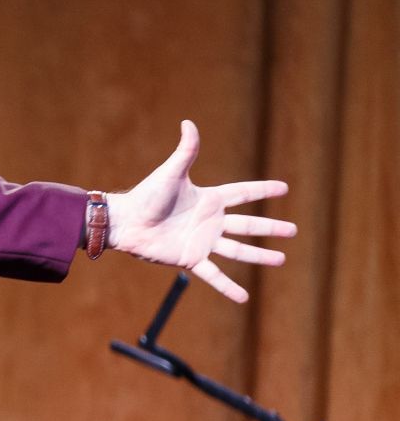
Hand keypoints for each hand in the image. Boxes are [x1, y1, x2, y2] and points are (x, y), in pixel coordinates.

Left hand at [107, 120, 294, 301]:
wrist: (126, 222)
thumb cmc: (146, 196)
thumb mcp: (171, 173)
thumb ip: (186, 151)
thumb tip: (188, 122)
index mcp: (209, 199)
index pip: (243, 192)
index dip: (263, 190)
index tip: (285, 188)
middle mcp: (210, 221)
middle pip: (247, 224)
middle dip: (271, 227)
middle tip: (294, 230)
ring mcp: (202, 241)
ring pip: (238, 250)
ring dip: (259, 256)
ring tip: (281, 260)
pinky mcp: (190, 259)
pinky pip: (214, 275)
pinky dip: (228, 287)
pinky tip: (244, 298)